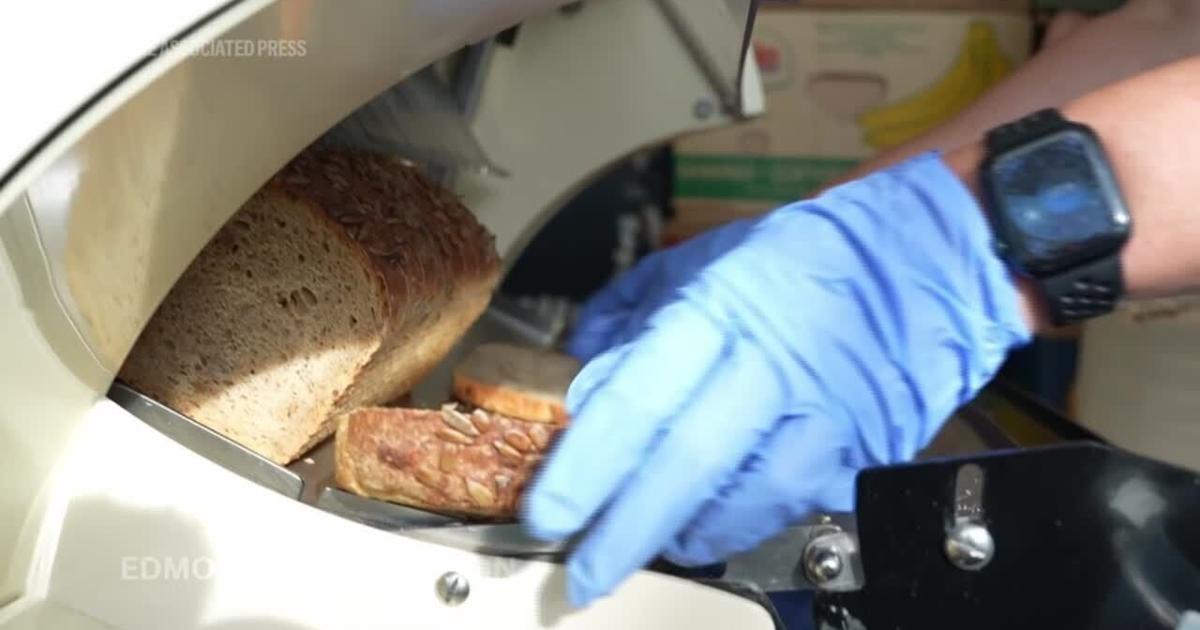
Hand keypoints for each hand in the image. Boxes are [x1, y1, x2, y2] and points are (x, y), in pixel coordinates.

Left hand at [524, 153, 1031, 606]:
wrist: (931, 252)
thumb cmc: (811, 253)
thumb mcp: (709, 255)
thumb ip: (635, 310)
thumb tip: (581, 369)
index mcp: (725, 303)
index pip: (641, 395)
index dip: (589, 464)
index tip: (551, 510)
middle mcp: (776, 359)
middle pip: (689, 463)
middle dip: (627, 530)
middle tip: (584, 571)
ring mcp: (829, 407)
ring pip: (750, 499)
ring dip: (689, 536)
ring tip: (650, 546)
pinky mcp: (866, 444)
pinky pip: (797, 502)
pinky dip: (747, 522)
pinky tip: (715, 525)